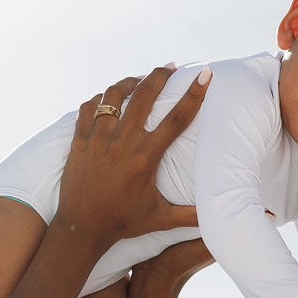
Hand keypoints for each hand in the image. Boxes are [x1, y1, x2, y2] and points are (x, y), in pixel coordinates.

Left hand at [55, 66, 210, 259]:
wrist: (81, 229)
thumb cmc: (123, 223)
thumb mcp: (160, 219)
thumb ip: (191, 215)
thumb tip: (219, 216)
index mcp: (144, 159)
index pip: (175, 120)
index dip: (193, 95)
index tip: (204, 75)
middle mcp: (121, 144)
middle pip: (143, 96)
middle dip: (159, 75)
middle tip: (170, 68)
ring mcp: (97, 140)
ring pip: (112, 96)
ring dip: (129, 82)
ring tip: (140, 80)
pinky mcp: (78, 141)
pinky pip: (89, 108)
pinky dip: (101, 99)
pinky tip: (109, 99)